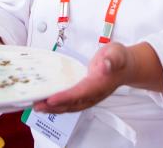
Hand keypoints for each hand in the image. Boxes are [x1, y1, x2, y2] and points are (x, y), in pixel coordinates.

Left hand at [33, 41, 162, 113]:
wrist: (126, 66)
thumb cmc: (119, 58)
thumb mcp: (117, 53)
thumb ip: (112, 60)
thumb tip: (105, 65)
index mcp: (100, 84)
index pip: (81, 93)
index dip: (66, 97)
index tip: (51, 99)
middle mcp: (94, 94)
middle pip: (72, 104)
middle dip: (54, 106)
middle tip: (37, 105)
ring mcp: (89, 96)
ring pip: (70, 106)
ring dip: (53, 108)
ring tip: (37, 106)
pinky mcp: (84, 95)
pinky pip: (70, 103)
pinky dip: (58, 105)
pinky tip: (47, 103)